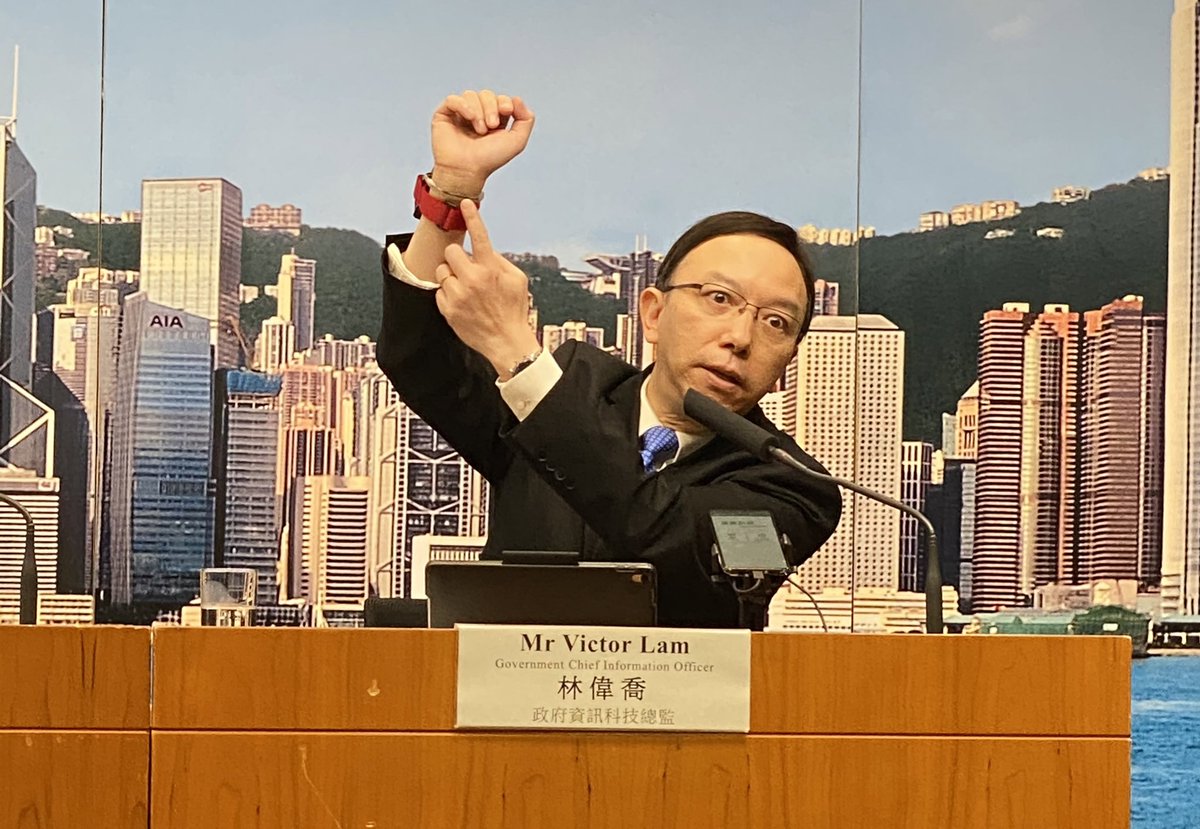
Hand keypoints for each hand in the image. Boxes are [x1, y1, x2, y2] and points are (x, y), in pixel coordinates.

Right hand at [430, 90, 534, 195]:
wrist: (468, 170)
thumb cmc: (490, 159)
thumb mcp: (517, 141)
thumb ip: (526, 119)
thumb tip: (517, 99)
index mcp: (494, 119)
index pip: (500, 98)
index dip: (504, 102)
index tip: (506, 111)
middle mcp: (477, 115)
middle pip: (486, 94)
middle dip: (491, 107)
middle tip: (491, 126)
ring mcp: (460, 114)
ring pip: (470, 95)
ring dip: (478, 111)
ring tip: (479, 130)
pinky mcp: (444, 115)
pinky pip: (453, 99)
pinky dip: (463, 105)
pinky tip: (469, 118)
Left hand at [434, 200, 540, 377]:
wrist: (506, 342)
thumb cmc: (514, 309)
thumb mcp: (517, 280)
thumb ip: (499, 261)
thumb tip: (484, 251)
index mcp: (491, 269)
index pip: (480, 236)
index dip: (472, 217)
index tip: (465, 203)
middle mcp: (472, 280)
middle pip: (451, 252)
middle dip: (457, 258)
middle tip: (467, 269)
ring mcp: (458, 295)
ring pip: (442, 270)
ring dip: (451, 276)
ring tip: (465, 289)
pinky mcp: (448, 309)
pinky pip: (439, 290)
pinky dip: (448, 293)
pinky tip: (462, 303)